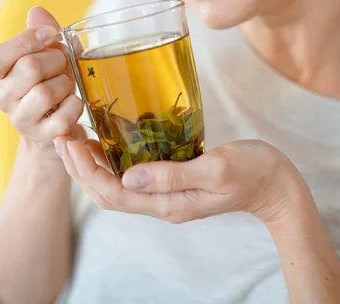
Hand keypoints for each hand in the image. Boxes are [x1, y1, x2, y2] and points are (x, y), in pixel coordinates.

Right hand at [0, 6, 83, 154]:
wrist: (54, 129)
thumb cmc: (50, 83)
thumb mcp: (46, 55)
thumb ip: (42, 32)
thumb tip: (37, 11)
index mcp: (0, 74)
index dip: (26, 41)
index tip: (50, 36)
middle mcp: (4, 97)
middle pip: (29, 68)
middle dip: (56, 61)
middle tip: (62, 65)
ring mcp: (21, 120)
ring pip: (46, 93)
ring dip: (66, 84)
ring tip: (66, 87)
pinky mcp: (42, 137)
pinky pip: (64, 116)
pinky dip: (75, 106)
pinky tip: (72, 104)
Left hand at [53, 136, 304, 224]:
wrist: (277, 184)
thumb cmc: (253, 172)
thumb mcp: (216, 169)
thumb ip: (174, 174)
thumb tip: (129, 177)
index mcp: (169, 203)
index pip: (114, 195)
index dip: (86, 172)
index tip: (69, 143)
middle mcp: (162, 202)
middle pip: (108, 192)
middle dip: (80, 168)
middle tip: (62, 136)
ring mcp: (168, 193)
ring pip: (118, 183)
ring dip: (93, 163)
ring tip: (76, 136)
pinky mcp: (174, 179)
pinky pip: (134, 174)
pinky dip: (115, 158)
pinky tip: (110, 139)